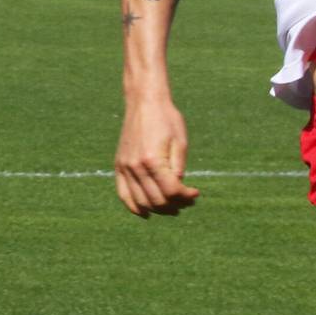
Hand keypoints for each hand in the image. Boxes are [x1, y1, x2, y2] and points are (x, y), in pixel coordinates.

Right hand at [114, 91, 199, 217]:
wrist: (144, 102)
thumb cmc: (167, 119)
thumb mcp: (180, 143)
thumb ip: (178, 170)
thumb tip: (177, 191)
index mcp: (153, 160)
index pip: (171, 191)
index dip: (187, 197)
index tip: (196, 193)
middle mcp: (136, 166)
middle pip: (157, 200)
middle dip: (176, 205)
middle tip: (187, 201)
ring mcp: (125, 167)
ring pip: (141, 202)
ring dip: (159, 209)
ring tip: (172, 206)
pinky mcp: (119, 166)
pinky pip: (124, 194)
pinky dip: (135, 207)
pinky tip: (147, 212)